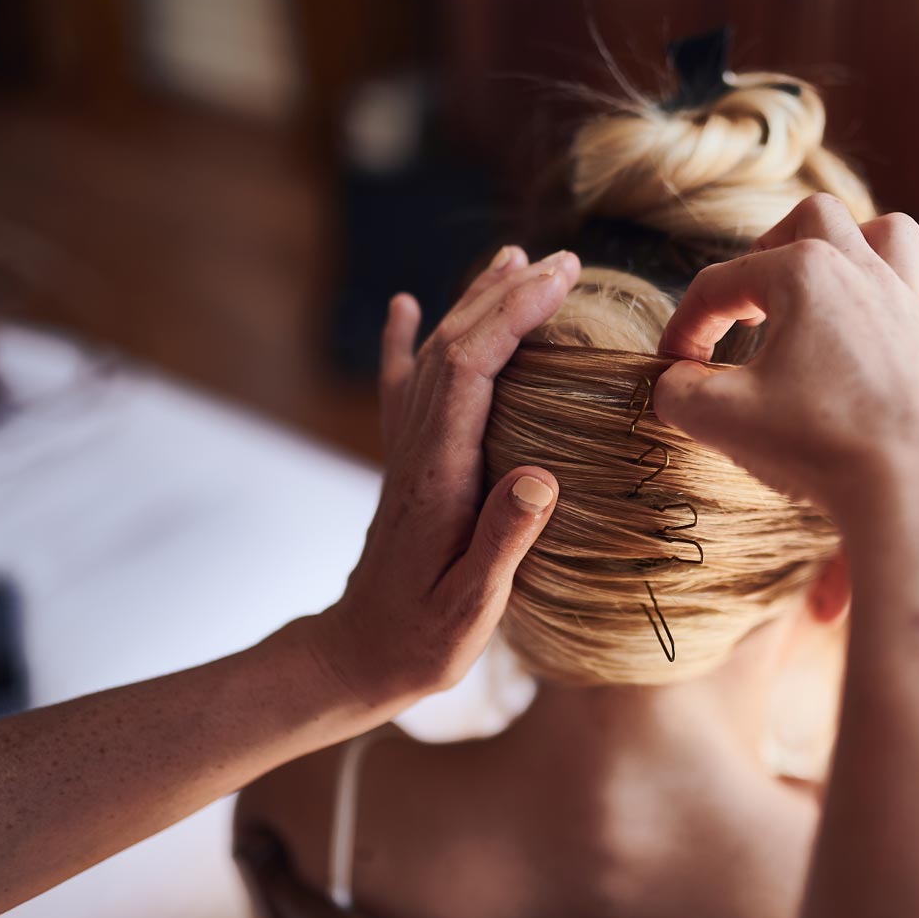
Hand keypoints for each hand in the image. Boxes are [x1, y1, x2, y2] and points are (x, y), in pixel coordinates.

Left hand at [311, 247, 580, 708]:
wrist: (357, 657)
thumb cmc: (421, 640)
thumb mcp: (472, 607)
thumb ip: (503, 542)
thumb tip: (542, 478)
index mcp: (439, 474)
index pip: (473, 370)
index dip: (514, 315)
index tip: (560, 278)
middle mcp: (418, 450)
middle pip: (456, 347)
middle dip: (506, 294)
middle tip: (561, 260)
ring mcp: (408, 453)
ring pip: (436, 356)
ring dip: (473, 304)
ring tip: (510, 261)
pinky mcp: (407, 464)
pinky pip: (405, 387)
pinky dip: (407, 340)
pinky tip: (406, 307)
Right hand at [654, 193, 918, 526]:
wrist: (916, 490)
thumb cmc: (818, 445)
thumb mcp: (719, 418)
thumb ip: (679, 392)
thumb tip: (675, 384)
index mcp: (804, 274)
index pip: (721, 284)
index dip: (686, 324)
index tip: (674, 367)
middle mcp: (866, 274)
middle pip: (815, 218)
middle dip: (773, 246)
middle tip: (751, 298)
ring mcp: (916, 309)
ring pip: (894, 234)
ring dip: (857, 245)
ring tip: (829, 282)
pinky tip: (912, 308)